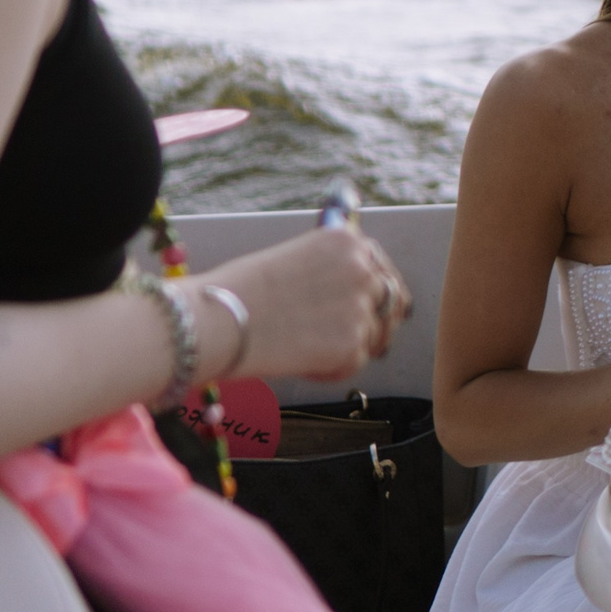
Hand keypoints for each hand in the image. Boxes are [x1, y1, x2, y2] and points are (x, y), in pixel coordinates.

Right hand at [198, 226, 409, 383]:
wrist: (217, 320)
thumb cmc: (239, 292)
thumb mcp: (293, 260)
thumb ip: (330, 271)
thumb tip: (353, 294)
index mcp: (348, 242)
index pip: (380, 267)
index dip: (375, 291)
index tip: (369, 307)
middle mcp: (363, 269)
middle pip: (392, 301)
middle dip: (376, 321)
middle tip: (355, 339)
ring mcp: (361, 307)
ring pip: (377, 335)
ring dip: (353, 346)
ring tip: (313, 351)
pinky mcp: (352, 345)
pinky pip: (354, 363)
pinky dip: (331, 369)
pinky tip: (300, 365)